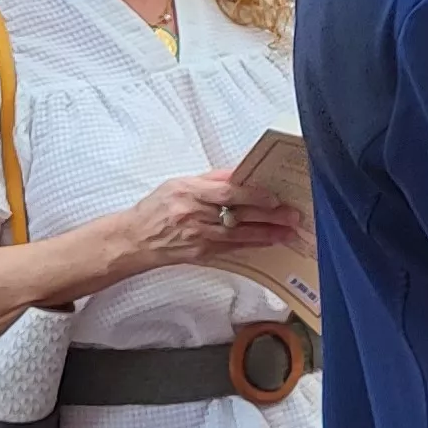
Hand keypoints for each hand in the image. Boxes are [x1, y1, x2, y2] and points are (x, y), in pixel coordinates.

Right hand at [103, 171, 297, 277]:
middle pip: (238, 216)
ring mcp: (198, 237)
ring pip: (239, 235)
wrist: (135, 239)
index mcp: (188, 192)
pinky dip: (252, 244)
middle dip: (269, 216)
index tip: (274, 197)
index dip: (253, 196)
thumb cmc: (157, 207)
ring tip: (289, 231)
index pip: (226, 193)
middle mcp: (193, 215)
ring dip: (267, 234)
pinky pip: (232, 248)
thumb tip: (241, 173)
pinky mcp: (200, 254)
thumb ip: (211, 179)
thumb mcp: (179, 183)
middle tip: (293, 215)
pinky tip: (269, 241)